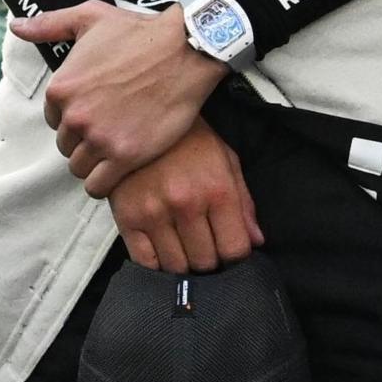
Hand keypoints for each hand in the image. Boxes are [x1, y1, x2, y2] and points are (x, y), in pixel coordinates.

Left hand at [20, 0, 229, 198]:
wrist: (187, 50)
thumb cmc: (139, 32)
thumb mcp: (89, 18)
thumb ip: (49, 24)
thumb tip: (16, 26)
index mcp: (61, 88)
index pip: (53, 119)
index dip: (72, 117)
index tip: (95, 112)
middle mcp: (74, 116)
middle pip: (65, 145)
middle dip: (83, 140)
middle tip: (108, 130)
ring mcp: (99, 138)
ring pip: (78, 167)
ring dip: (93, 162)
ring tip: (114, 150)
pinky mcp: (125, 156)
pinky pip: (97, 186)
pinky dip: (103, 183)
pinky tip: (117, 171)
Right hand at [101, 119, 261, 273]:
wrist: (140, 115)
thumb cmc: (188, 138)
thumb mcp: (225, 160)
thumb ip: (243, 202)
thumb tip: (255, 241)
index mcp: (217, 190)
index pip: (234, 249)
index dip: (235, 256)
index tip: (228, 250)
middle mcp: (186, 204)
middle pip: (206, 262)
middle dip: (209, 259)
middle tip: (204, 246)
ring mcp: (153, 212)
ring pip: (176, 267)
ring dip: (183, 263)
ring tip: (183, 246)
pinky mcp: (126, 217)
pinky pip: (144, 262)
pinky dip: (156, 265)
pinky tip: (162, 250)